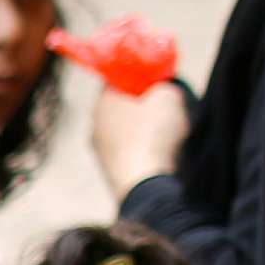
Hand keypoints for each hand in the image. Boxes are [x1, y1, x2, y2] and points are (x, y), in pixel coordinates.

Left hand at [92, 81, 192, 200]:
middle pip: (122, 107)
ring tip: (169, 137)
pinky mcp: (111, 173)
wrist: (146, 186)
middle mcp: (95, 125)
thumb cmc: (154, 134)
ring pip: (126, 133)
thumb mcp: (169, 97)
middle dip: (144, 107)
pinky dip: (145, 153)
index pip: (119, 80)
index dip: (141, 78)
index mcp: (102, 101)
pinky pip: (130, 154)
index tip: (159, 83)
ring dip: (146, 133)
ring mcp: (100, 152)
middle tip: (167, 109)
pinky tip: (161, 157)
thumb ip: (166, 86)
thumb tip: (164, 91)